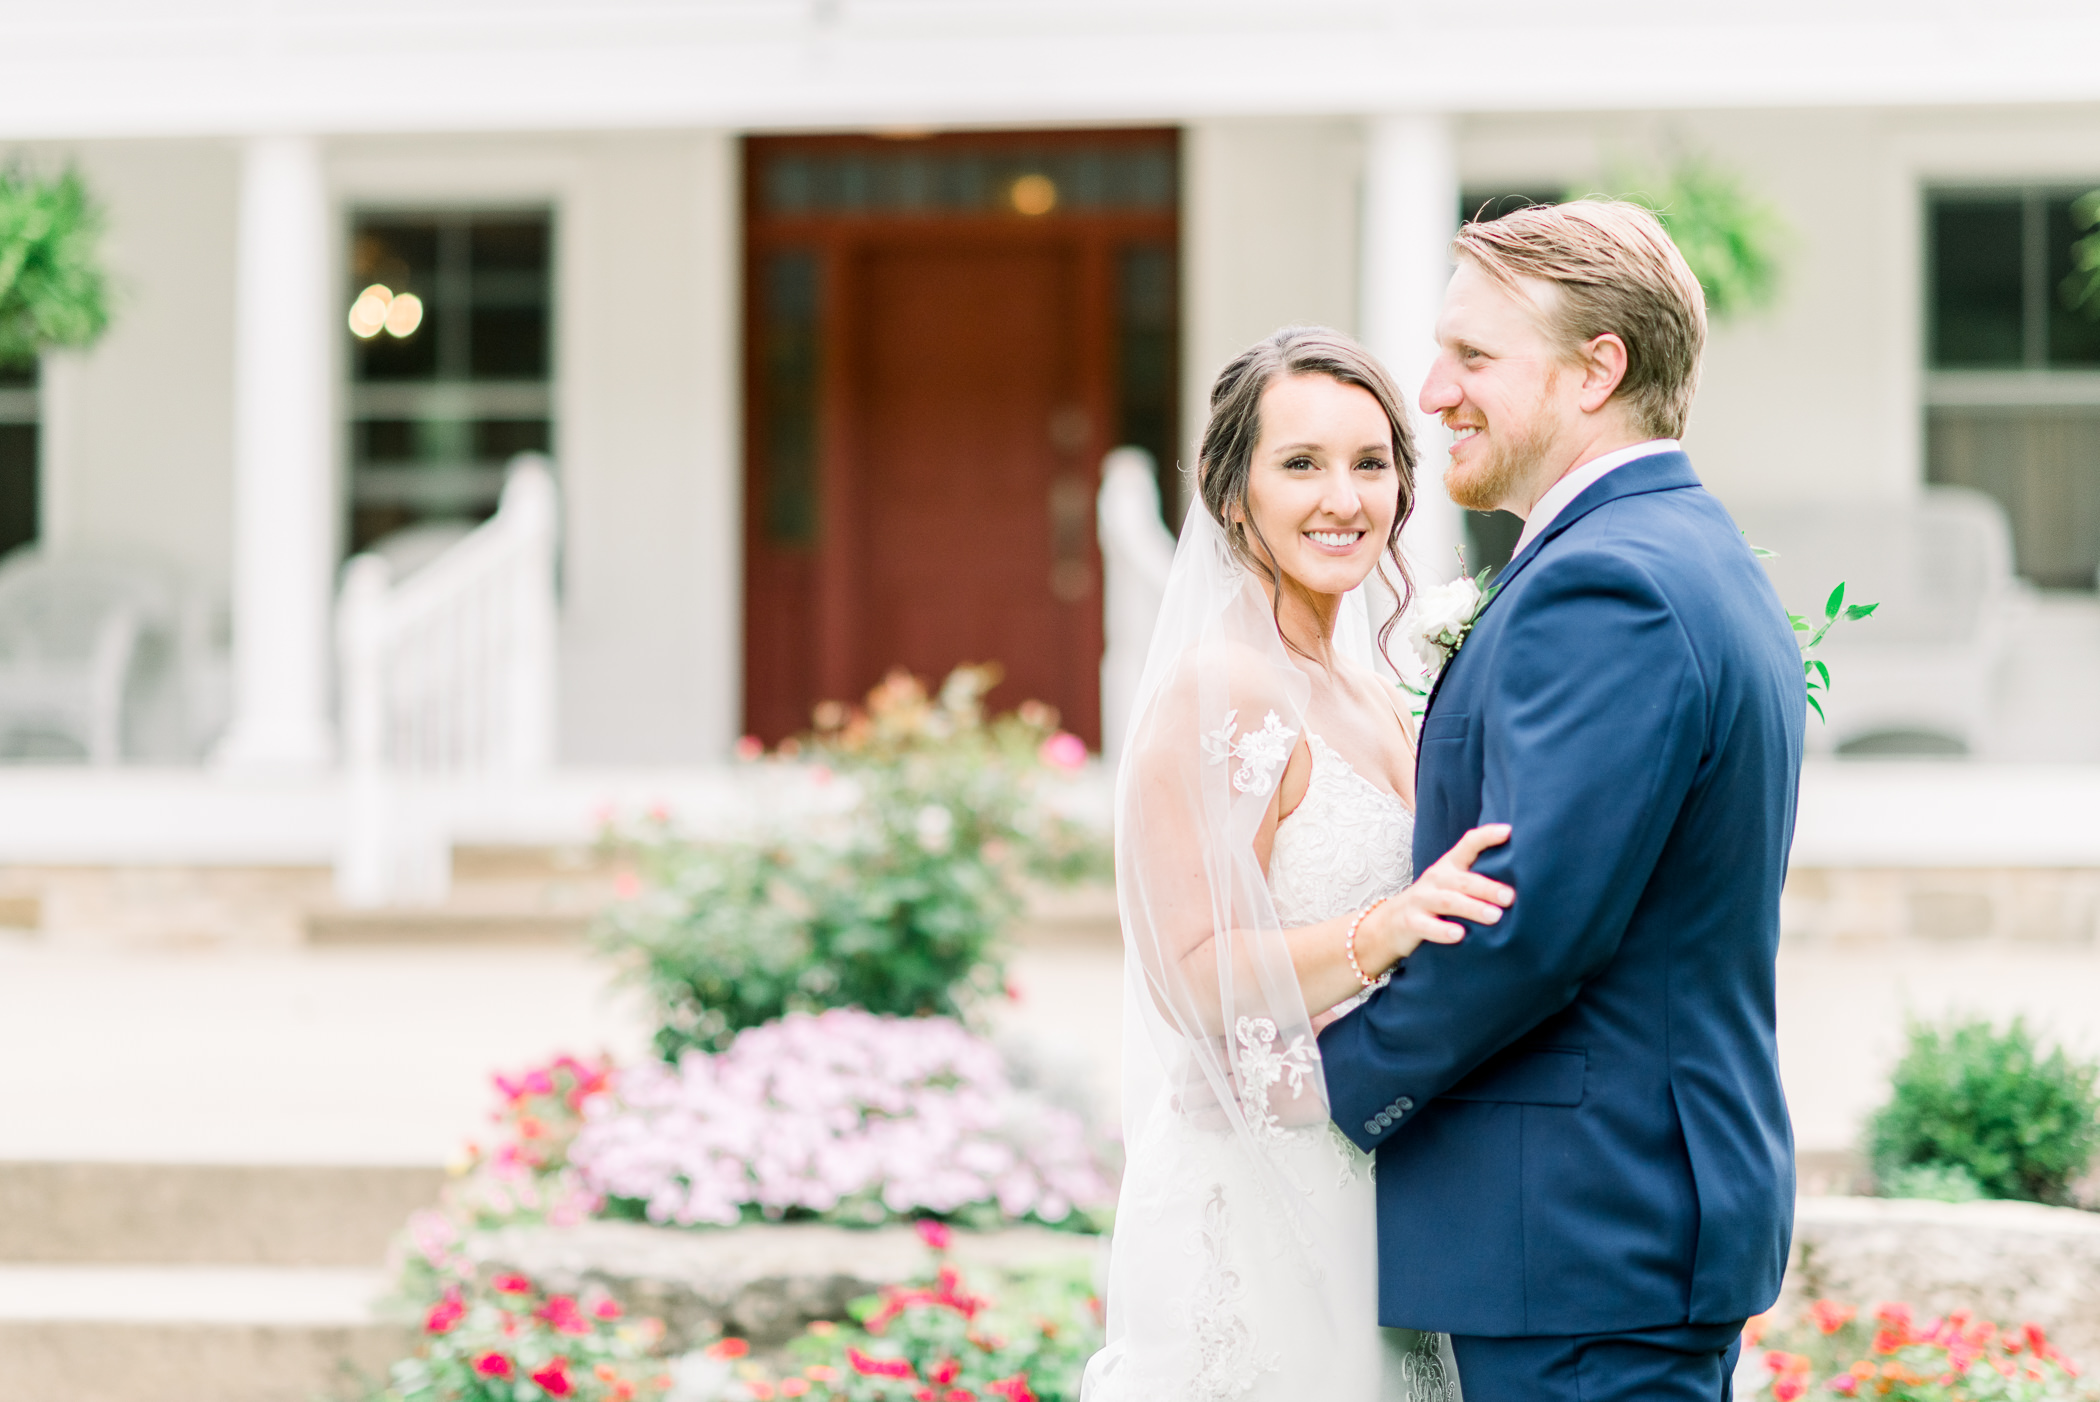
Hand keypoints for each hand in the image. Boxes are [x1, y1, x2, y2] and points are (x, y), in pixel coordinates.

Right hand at [1361, 824, 1512, 967]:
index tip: (1508, 832)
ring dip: (1472, 908)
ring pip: (1448, 901)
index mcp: (1449, 866)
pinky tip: (1459, 935)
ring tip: (1494, 916)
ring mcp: (1421, 900)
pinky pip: (1427, 926)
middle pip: (1463, 880)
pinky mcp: (1411, 922)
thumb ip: (1476, 878)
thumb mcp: (1451, 883)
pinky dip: (1443, 931)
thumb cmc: (1433, 901)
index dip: (1486, 836)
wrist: (1391, 922)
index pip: (1468, 844)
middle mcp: (1435, 879)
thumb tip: (1525, 878)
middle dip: (1487, 887)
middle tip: (1510, 897)